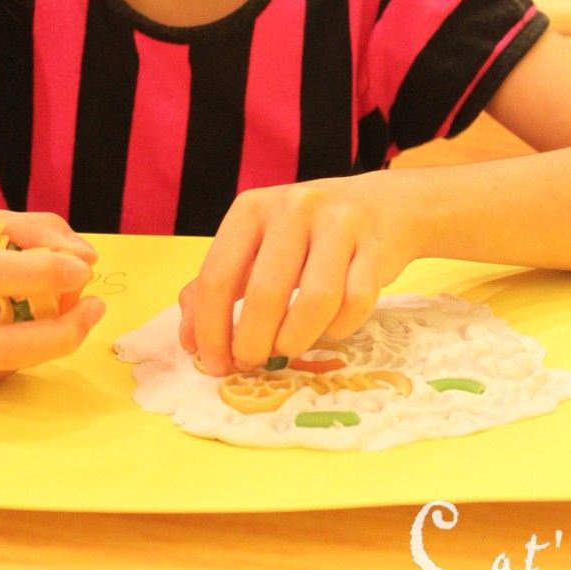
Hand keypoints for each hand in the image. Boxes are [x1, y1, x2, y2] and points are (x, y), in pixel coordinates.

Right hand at [0, 210, 105, 386]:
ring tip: (77, 307)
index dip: (36, 275)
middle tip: (96, 308)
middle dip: (57, 333)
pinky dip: (39, 345)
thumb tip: (85, 259)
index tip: (81, 271)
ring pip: (11, 363)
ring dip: (55, 338)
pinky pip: (12, 368)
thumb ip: (41, 231)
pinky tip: (40, 322)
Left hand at [178, 176, 419, 375]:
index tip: (213, 362)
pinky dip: (338, 329)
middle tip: (251, 363)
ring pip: (315, 301)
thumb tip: (190, 342)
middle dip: (252, 343)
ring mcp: (339, 224)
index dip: (211, 328)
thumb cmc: (306, 234)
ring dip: (296, 340)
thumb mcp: (255, 245)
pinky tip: (328, 329)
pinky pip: (356, 304)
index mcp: (252, 208)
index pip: (218, 276)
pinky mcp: (376, 247)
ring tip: (287, 348)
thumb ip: (216, 286)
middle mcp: (293, 208)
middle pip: (265, 293)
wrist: (381, 206)